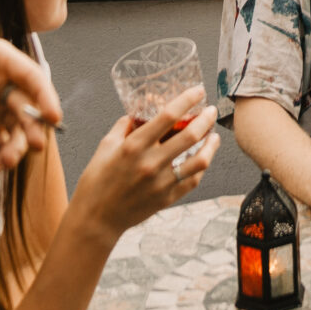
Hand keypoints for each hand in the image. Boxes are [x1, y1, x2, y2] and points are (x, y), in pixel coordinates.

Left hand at [0, 35, 60, 174]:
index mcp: (0, 60)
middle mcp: (5, 84)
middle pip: (29, 107)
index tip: (53, 116)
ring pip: (19, 130)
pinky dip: (1, 157)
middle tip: (35, 146)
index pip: (32, 76)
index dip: (46, 95)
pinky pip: (2, 145)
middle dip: (34, 127)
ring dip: (17, 148)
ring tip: (2, 163)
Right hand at [73, 87, 218, 234]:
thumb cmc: (97, 181)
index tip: (198, 90)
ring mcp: (162, 183)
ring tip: (214, 136)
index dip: (187, 100)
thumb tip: (139, 112)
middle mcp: (150, 163)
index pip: (168, 116)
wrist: (96, 219)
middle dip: (206, 119)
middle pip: (190, 135)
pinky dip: (201, 167)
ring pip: (200, 160)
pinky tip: (203, 158)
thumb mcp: (105, 146)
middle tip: (211, 111)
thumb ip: (124, 126)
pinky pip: (193, 180)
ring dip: (211, 145)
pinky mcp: (167, 199)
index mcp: (133, 146)